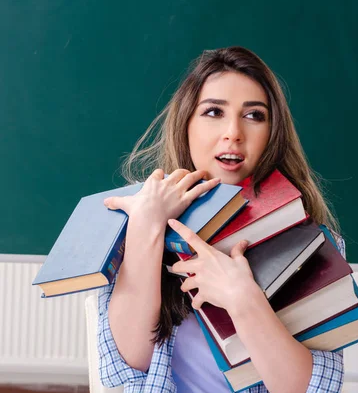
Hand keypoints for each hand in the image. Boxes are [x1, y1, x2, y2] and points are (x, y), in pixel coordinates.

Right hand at [103, 169, 220, 227]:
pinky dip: (209, 184)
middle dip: (182, 173)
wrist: (147, 219)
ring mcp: (176, 190)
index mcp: (152, 182)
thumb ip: (116, 201)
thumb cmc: (137, 212)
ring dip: (198, 174)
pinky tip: (217, 181)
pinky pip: (200, 188)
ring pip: (190, 177)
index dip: (162, 176)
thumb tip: (105, 202)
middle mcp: (166, 183)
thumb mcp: (125, 204)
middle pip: (177, 173)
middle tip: (187, 175)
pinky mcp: (185, 198)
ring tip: (203, 172)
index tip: (163, 178)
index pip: (159, 174)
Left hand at [169, 219, 257, 312]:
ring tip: (186, 288)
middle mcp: (201, 266)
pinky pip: (195, 300)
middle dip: (177, 268)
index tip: (171, 222)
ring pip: (185, 284)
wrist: (240, 295)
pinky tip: (198, 304)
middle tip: (178, 269)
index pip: (191, 238)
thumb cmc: (241, 277)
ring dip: (185, 286)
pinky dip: (197, 303)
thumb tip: (243, 243)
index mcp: (209, 254)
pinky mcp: (202, 294)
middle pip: (180, 265)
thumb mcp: (240, 261)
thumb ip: (237, 252)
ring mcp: (200, 281)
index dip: (179, 228)